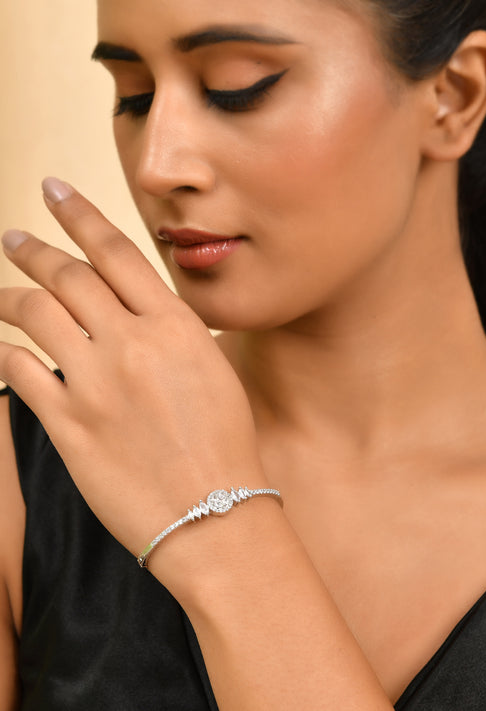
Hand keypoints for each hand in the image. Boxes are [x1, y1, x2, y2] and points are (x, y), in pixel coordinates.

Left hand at [0, 178, 265, 563]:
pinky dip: (5, 352)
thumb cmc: (226, 447)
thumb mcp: (214, 371)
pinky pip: (21, 373)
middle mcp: (132, 344)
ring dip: (10, 294)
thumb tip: (142, 313)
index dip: (80, 215)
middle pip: (69, 277)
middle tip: (15, 236)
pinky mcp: (70, 426)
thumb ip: (174, 334)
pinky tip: (0, 346)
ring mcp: (96, 384)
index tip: (55, 191)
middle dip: (35, 249)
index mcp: (175, 327)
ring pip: (37, 315)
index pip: (117, 253)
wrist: (215, 515)